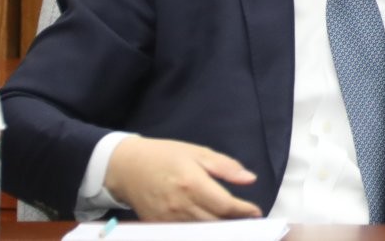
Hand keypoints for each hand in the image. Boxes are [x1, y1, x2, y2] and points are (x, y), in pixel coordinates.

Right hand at [105, 136, 261, 220]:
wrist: (128, 168)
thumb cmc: (165, 156)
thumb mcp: (197, 152)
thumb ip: (225, 166)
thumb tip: (250, 179)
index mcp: (192, 183)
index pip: (224, 205)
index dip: (243, 211)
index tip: (256, 211)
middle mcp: (180, 205)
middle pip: (214, 223)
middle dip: (234, 223)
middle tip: (249, 222)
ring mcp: (168, 220)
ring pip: (200, 232)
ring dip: (219, 230)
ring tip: (234, 226)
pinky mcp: (158, 228)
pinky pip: (184, 234)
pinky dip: (200, 232)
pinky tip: (210, 228)